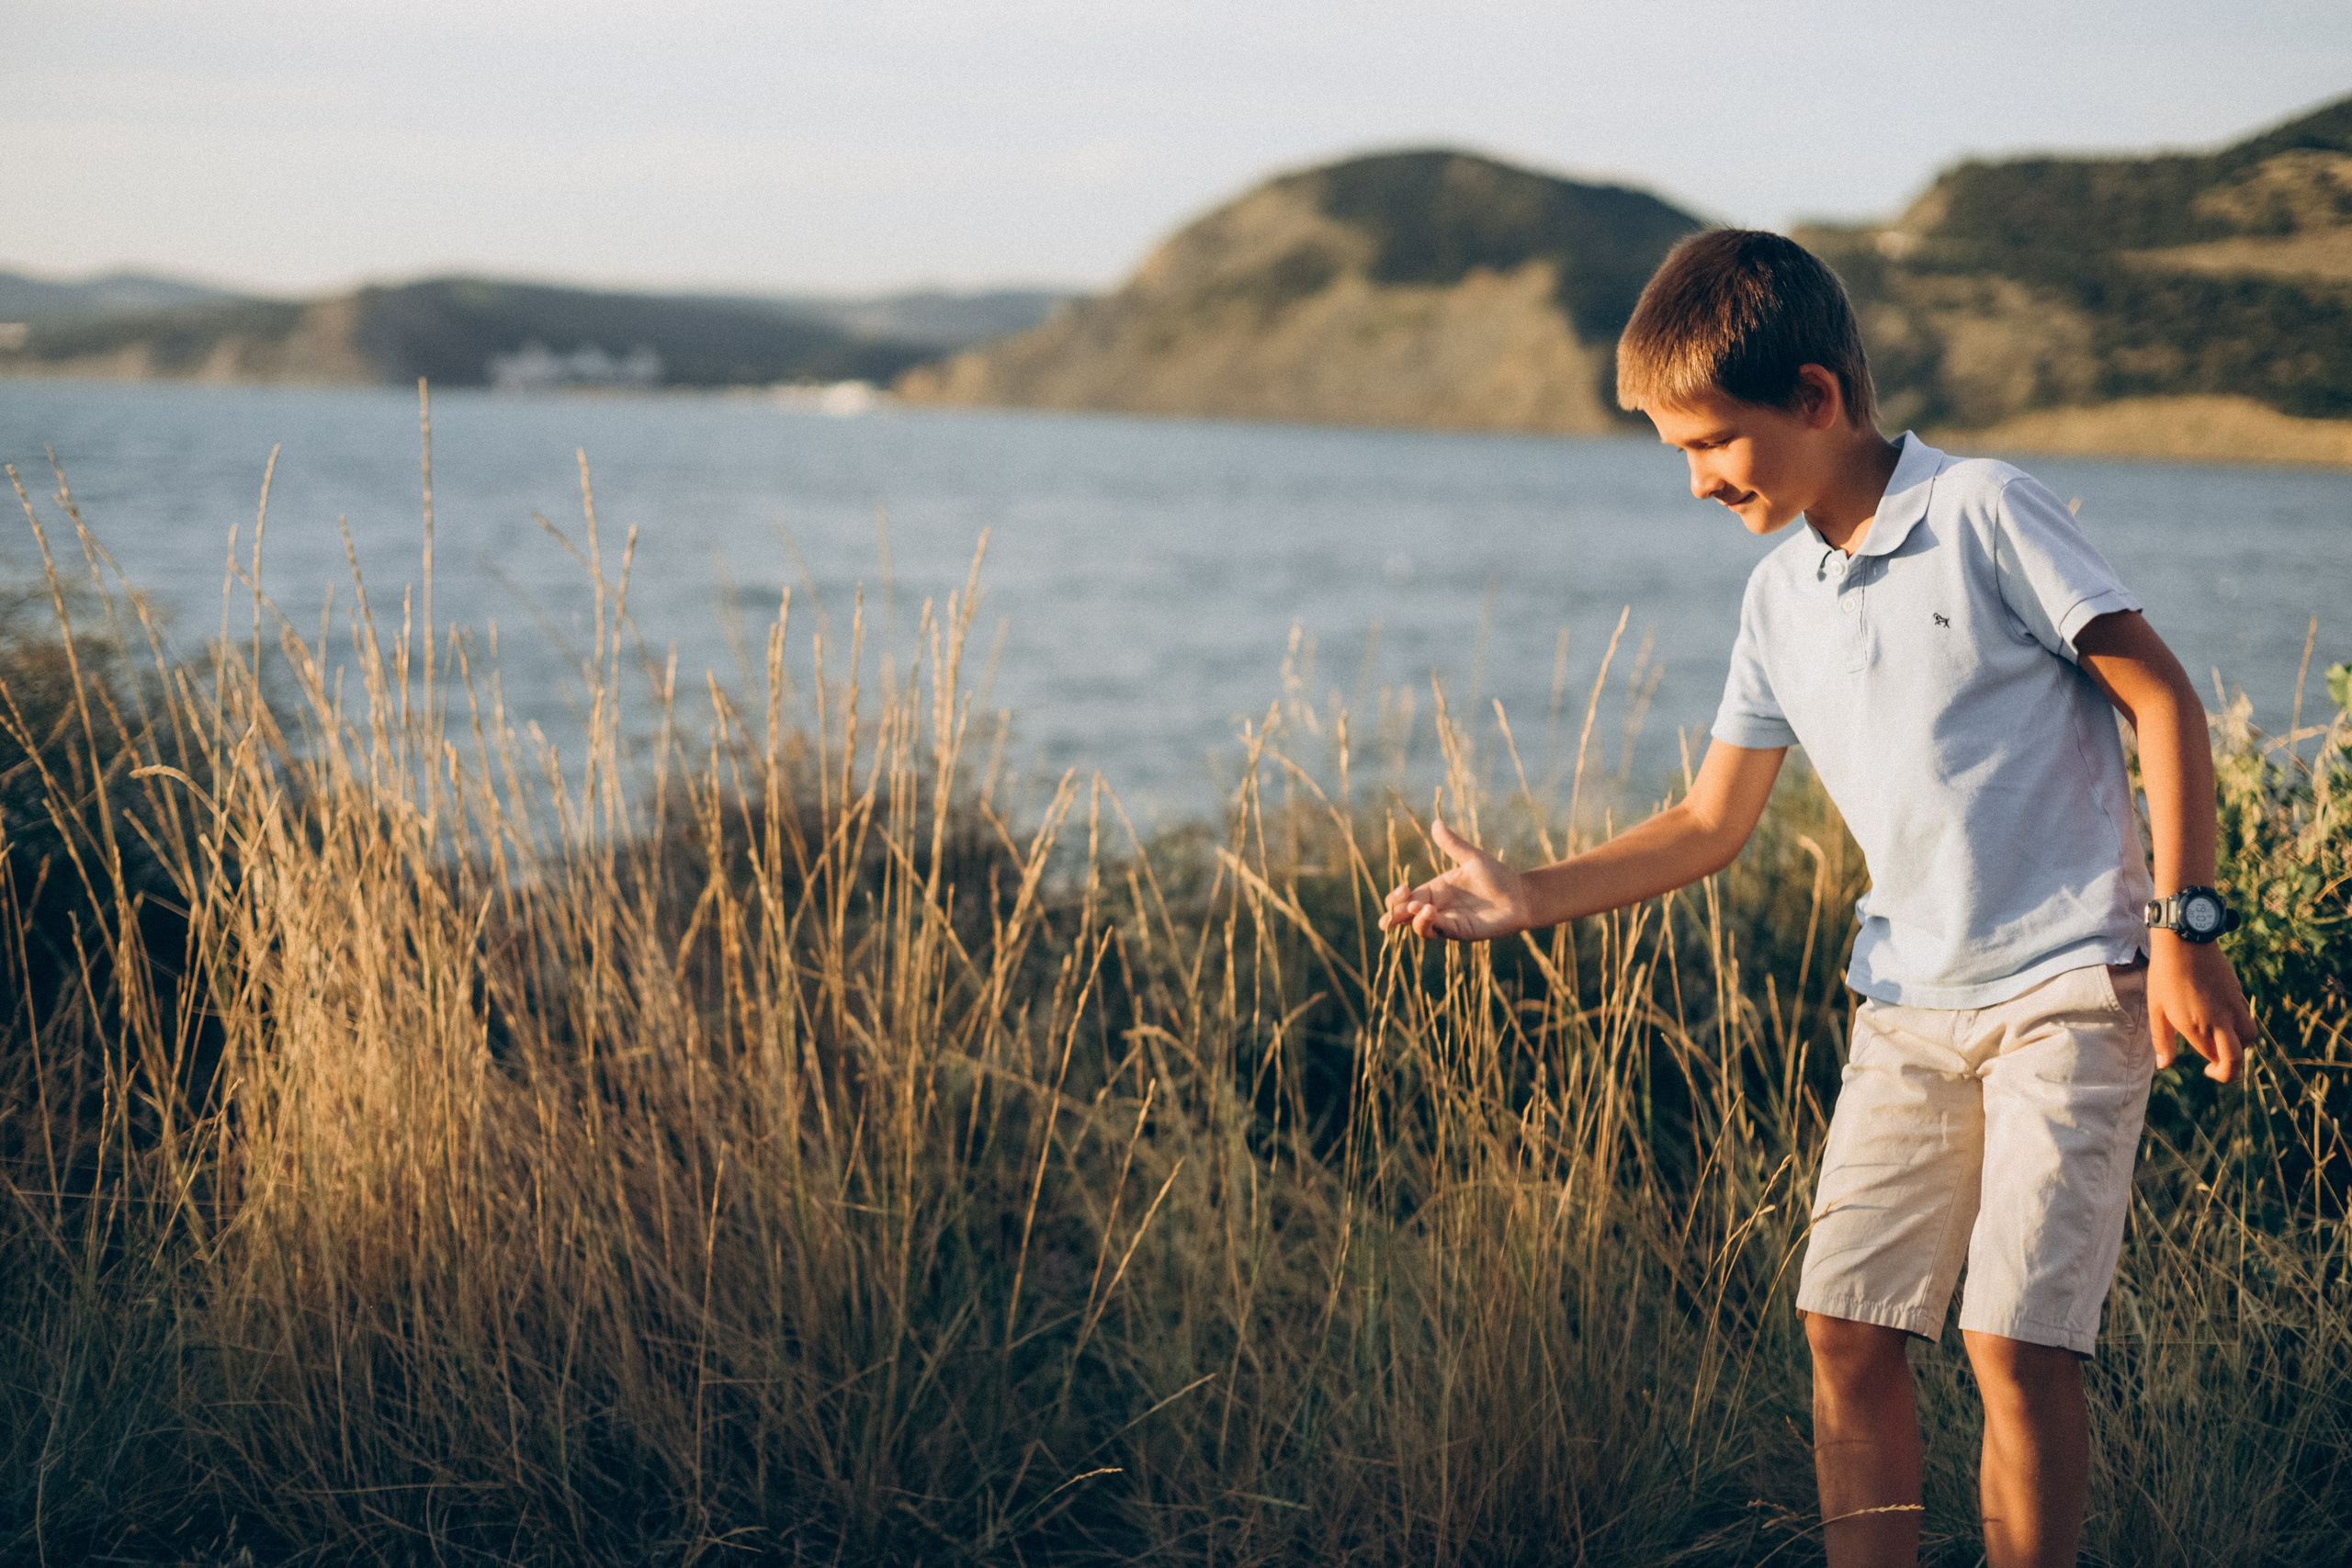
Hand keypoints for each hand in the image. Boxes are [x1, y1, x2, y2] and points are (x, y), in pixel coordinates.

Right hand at [1379, 819, 1533, 941]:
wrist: (1521, 896)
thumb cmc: (1499, 876)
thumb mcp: (1473, 857)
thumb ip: (1453, 844)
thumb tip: (1436, 822)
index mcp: (1437, 889)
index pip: (1408, 897)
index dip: (1398, 897)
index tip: (1401, 890)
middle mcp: (1439, 907)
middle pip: (1406, 916)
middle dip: (1394, 916)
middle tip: (1391, 914)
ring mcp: (1448, 921)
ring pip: (1419, 927)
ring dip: (1412, 920)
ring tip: (1416, 908)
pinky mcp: (1459, 932)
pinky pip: (1437, 932)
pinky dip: (1428, 924)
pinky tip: (1430, 912)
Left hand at [2147, 933, 2255, 1082]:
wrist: (2184, 941)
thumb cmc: (2164, 975)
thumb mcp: (2156, 1009)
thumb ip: (2161, 1040)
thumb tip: (2164, 1065)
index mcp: (2198, 1028)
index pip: (2218, 1061)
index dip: (2215, 1070)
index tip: (2205, 1069)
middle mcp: (2220, 1020)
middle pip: (2239, 1058)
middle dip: (2232, 1071)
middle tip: (2218, 1068)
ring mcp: (2232, 1006)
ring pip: (2250, 1037)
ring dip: (2240, 1047)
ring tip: (2222, 1041)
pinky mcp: (2237, 992)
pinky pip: (2247, 1017)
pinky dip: (2241, 1027)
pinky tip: (2224, 1020)